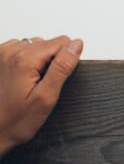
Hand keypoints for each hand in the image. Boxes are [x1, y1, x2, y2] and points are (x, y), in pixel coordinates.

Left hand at [0, 36, 82, 157]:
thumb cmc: (14, 122)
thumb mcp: (46, 99)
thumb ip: (62, 68)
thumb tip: (76, 45)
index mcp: (25, 59)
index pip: (63, 42)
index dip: (64, 61)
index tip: (52, 80)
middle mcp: (10, 52)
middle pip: (47, 43)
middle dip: (48, 61)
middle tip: (38, 85)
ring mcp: (1, 55)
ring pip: (34, 46)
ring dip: (35, 60)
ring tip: (26, 83)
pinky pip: (19, 49)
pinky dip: (23, 61)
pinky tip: (18, 78)